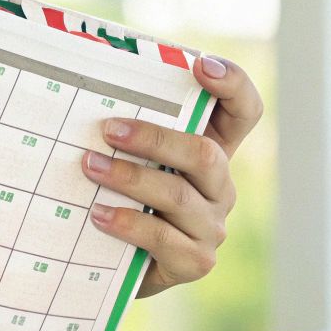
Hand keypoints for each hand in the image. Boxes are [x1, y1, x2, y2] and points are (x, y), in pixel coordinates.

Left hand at [82, 54, 263, 298]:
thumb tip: (86, 69)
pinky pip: (165, 239)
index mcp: (213, 149)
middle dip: (154, 138)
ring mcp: (212, 225)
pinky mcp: (195, 261)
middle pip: (206, 153)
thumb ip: (128, 125)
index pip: (244, 110)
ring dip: (129, 178)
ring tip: (89, 168)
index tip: (200, 65)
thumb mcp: (132, 157)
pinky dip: (128, 223)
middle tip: (108, 131)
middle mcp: (220, 186)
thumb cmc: (122, 195)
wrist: (114, 265)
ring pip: (179, 194)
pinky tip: (98, 215)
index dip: (233, 84)